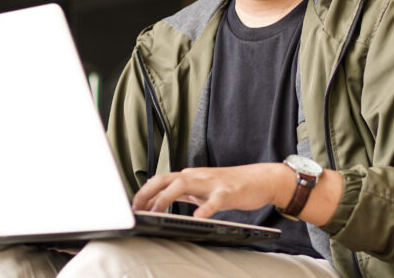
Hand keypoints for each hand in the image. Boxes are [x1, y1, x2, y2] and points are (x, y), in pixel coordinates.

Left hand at [131, 163, 292, 218]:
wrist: (260, 179)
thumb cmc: (230, 186)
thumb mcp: (201, 189)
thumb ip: (182, 193)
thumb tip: (159, 200)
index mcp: (190, 176)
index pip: (161, 180)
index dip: (145, 192)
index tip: (133, 206)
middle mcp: (197, 176)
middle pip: (166, 178)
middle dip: (148, 192)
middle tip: (137, 208)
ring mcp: (212, 182)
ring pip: (184, 184)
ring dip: (166, 197)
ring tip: (156, 211)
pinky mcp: (228, 192)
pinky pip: (215, 200)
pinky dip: (205, 208)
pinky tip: (198, 217)